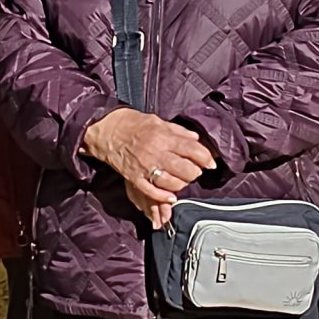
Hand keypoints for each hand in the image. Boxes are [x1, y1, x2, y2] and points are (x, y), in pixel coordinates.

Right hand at [82, 107, 215, 227]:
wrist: (107, 129)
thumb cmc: (134, 124)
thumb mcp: (159, 122)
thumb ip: (179, 132)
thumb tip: (196, 139)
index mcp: (164, 137)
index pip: (192, 149)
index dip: (205, 158)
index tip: (210, 163)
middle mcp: (157, 152)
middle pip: (186, 169)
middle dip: (195, 172)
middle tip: (195, 171)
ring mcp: (145, 167)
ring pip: (172, 182)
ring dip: (182, 184)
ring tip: (183, 181)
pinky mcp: (135, 177)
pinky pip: (152, 192)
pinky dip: (164, 197)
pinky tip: (171, 197)